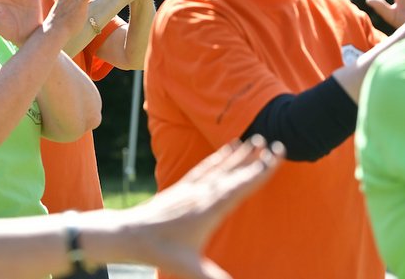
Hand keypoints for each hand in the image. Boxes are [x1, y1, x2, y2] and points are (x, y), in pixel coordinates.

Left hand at [124, 136, 281, 278]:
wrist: (128, 233)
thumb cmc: (159, 250)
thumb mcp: (189, 267)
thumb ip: (215, 278)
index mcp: (209, 209)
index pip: (241, 186)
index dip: (261, 171)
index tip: (276, 155)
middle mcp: (202, 194)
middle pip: (234, 173)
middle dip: (256, 159)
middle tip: (276, 143)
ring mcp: (191, 188)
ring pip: (220, 166)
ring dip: (238, 154)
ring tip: (253, 139)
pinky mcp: (182, 187)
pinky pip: (205, 167)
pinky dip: (218, 157)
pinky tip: (226, 150)